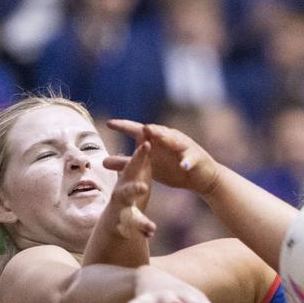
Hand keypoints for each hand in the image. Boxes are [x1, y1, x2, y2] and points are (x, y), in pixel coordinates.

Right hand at [102, 140, 156, 238]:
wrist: (116, 220)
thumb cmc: (129, 191)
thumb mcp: (135, 173)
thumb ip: (140, 156)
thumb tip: (143, 130)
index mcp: (127, 181)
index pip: (132, 166)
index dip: (139, 155)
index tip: (147, 144)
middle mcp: (121, 195)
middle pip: (125, 191)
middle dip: (133, 187)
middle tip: (144, 187)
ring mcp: (122, 212)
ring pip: (128, 215)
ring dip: (138, 219)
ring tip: (149, 224)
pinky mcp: (127, 226)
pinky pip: (135, 229)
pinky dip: (144, 230)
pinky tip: (152, 232)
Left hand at [106, 120, 220, 194]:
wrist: (200, 178)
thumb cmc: (172, 169)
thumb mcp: (146, 167)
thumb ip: (126, 163)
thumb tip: (103, 161)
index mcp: (155, 141)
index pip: (138, 131)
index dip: (125, 126)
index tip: (109, 124)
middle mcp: (169, 139)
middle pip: (158, 132)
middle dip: (151, 130)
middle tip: (144, 129)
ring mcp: (183, 147)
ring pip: (175, 140)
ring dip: (167, 138)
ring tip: (160, 137)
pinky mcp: (195, 158)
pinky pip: (190, 159)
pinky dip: (187, 161)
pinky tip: (184, 165)